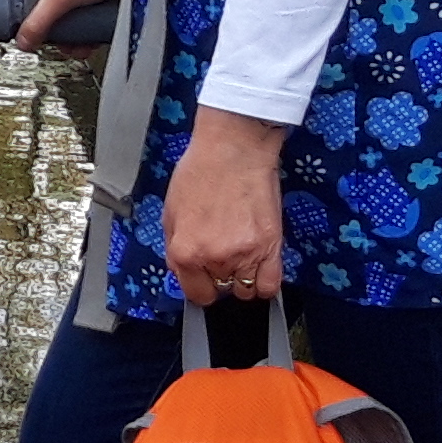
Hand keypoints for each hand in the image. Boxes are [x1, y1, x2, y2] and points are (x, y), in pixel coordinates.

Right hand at [13, 0, 116, 52]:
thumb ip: (38, 22)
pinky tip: (87, 35)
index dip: (21, 12)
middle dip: (52, 27)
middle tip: (60, 40)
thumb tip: (23, 42)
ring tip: (78, 44)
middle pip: (41, 3)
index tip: (30, 28)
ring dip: (69, 29)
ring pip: (61, 7)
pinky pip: (77, 4)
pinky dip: (81, 20)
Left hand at [160, 108, 290, 304]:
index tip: (204, 279)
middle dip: (219, 276)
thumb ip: (175, 248)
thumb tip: (183, 269)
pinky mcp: (271, 246)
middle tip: (221, 254)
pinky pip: (270, 285)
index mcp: (185, 251)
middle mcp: (214, 258)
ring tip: (240, 255)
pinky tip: (259, 266)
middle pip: (221, 290)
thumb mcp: (170, 212)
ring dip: (242, 278)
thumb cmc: (201, 171)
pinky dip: (264, 283)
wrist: (233, 149)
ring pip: (245, 290)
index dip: (200, 286)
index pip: (195, 294)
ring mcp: (245, 255)